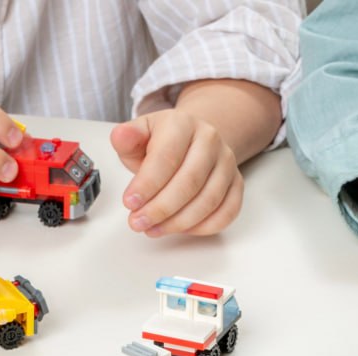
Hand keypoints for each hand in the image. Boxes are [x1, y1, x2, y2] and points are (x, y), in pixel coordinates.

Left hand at [111, 109, 241, 235]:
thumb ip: (126, 138)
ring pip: (209, 201)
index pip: (167, 157)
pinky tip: (181, 230)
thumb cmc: (163, 142)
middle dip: (160, 208)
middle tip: (138, 223)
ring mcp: (227, 163)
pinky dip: (204, 227)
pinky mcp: (237, 184)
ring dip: (179, 222)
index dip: (147, 184)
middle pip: (189, 182)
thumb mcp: (140, 135)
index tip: (130, 203)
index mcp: (183, 123)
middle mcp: (210, 141)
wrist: (193, 140)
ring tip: (154, 229)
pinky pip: (228, 211)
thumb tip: (120, 136)